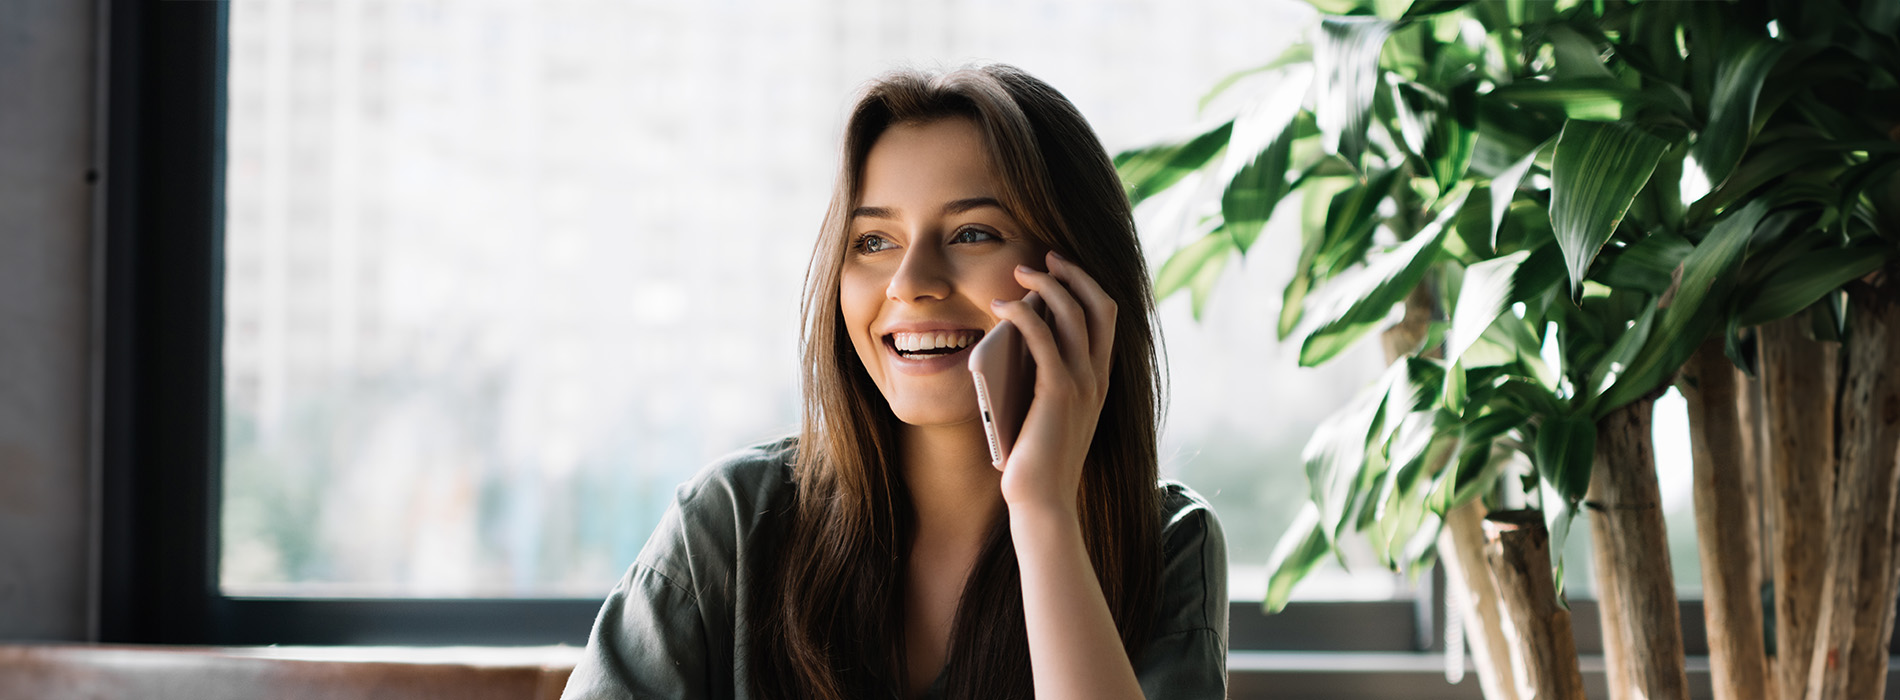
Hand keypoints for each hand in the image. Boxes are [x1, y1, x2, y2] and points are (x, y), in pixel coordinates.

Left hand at [987, 250, 1115, 520]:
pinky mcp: (1059, 391)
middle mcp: (1099, 377)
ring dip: (1046, 283)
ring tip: (1020, 273)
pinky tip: (1002, 306)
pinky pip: (1043, 336)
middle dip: (1073, 273)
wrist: (1042, 501)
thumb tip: (1017, 335)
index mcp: (1100, 380)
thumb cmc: (1036, 459)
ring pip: (1073, 312)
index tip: (1060, 267)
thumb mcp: (1045, 409)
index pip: (1107, 317)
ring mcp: (1083, 383)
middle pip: (1099, 304)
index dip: (1087, 284)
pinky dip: (1023, 312)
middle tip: (1044, 257)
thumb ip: (1043, 375)